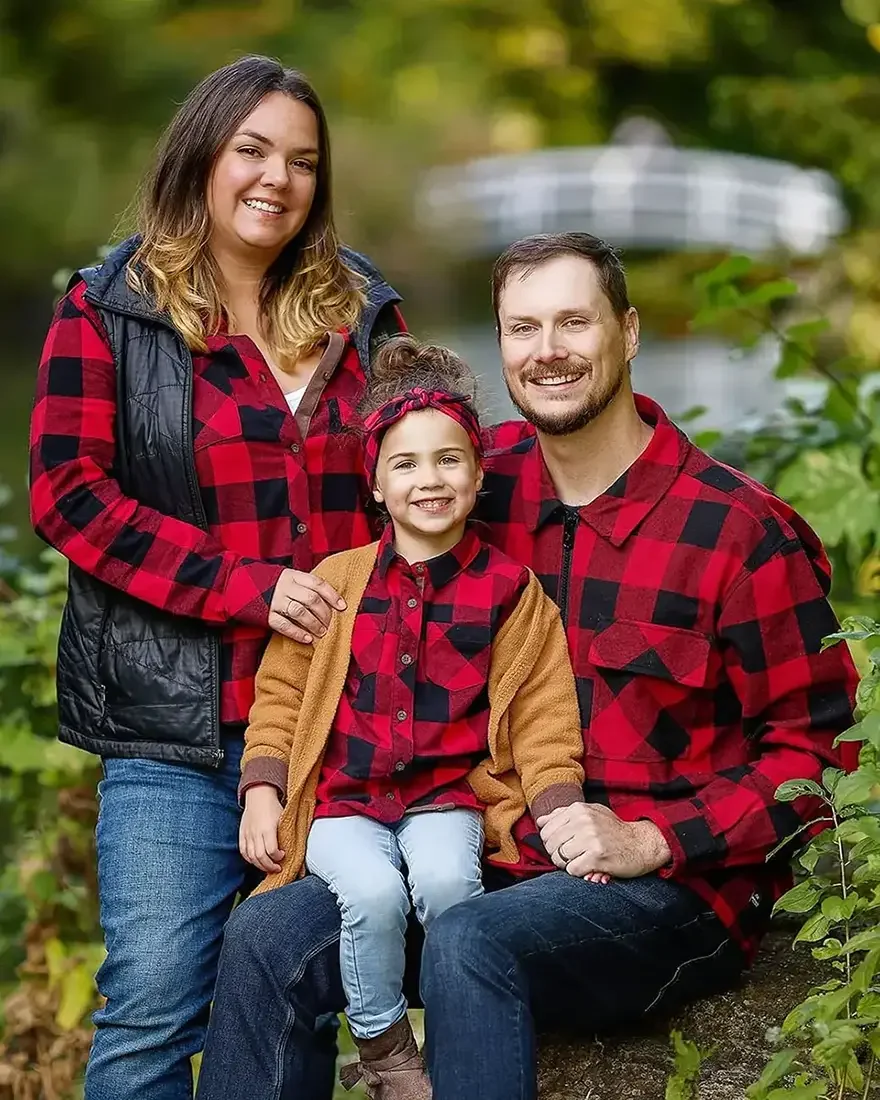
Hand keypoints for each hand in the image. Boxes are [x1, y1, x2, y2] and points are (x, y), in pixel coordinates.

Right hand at [240, 785, 284, 872]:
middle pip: (260, 857)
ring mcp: (247, 834)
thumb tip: (293, 847)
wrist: (259, 795)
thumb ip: (285, 833)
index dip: (278, 857)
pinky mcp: (242, 835)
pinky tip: (257, 861)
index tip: (283, 856)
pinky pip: (244, 852)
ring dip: (260, 866)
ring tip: (268, 867)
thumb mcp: (283, 818)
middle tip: (277, 868)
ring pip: (251, 857)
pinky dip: (250, 860)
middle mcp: (256, 833)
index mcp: (268, 828)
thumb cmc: (273, 807)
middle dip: (270, 866)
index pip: (271, 850)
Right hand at [268, 568, 344, 643]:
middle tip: (332, 623)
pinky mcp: (267, 615)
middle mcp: (285, 587)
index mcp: (293, 576)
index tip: (343, 606)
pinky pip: (284, 625)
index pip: (317, 583)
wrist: (242, 586)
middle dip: (324, 613)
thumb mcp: (289, 578)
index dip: (332, 595)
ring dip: (314, 624)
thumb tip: (330, 601)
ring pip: (299, 612)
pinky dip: (297, 633)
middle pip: (311, 599)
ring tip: (323, 632)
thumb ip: (305, 586)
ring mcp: (275, 601)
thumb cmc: (273, 585)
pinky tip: (308, 639)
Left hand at [537, 803, 671, 879]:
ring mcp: (590, 839)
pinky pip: (573, 870)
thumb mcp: (590, 813)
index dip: (550, 841)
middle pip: (550, 844)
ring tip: (580, 861)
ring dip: (567, 864)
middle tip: (570, 857)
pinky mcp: (597, 857)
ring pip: (559, 858)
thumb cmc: (613, 830)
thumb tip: (540, 821)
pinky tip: (588, 868)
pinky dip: (578, 872)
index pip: (546, 829)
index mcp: (578, 809)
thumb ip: (563, 815)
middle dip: (557, 854)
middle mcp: (583, 821)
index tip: (561, 845)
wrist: (642, 843)